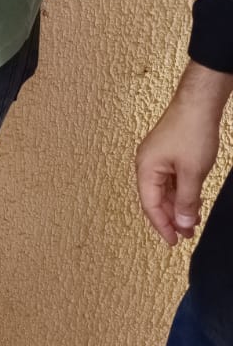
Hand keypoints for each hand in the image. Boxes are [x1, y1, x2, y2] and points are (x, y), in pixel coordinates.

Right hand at [136, 87, 223, 244]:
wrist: (199, 104)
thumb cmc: (191, 130)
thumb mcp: (192, 173)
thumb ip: (186, 201)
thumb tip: (181, 223)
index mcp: (145, 169)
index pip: (150, 206)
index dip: (162, 226)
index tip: (173, 241)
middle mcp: (146, 164)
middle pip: (155, 199)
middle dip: (171, 218)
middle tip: (186, 233)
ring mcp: (157, 158)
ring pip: (164, 190)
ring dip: (178, 206)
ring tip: (192, 220)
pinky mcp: (167, 153)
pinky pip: (170, 180)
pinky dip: (181, 193)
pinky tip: (192, 200)